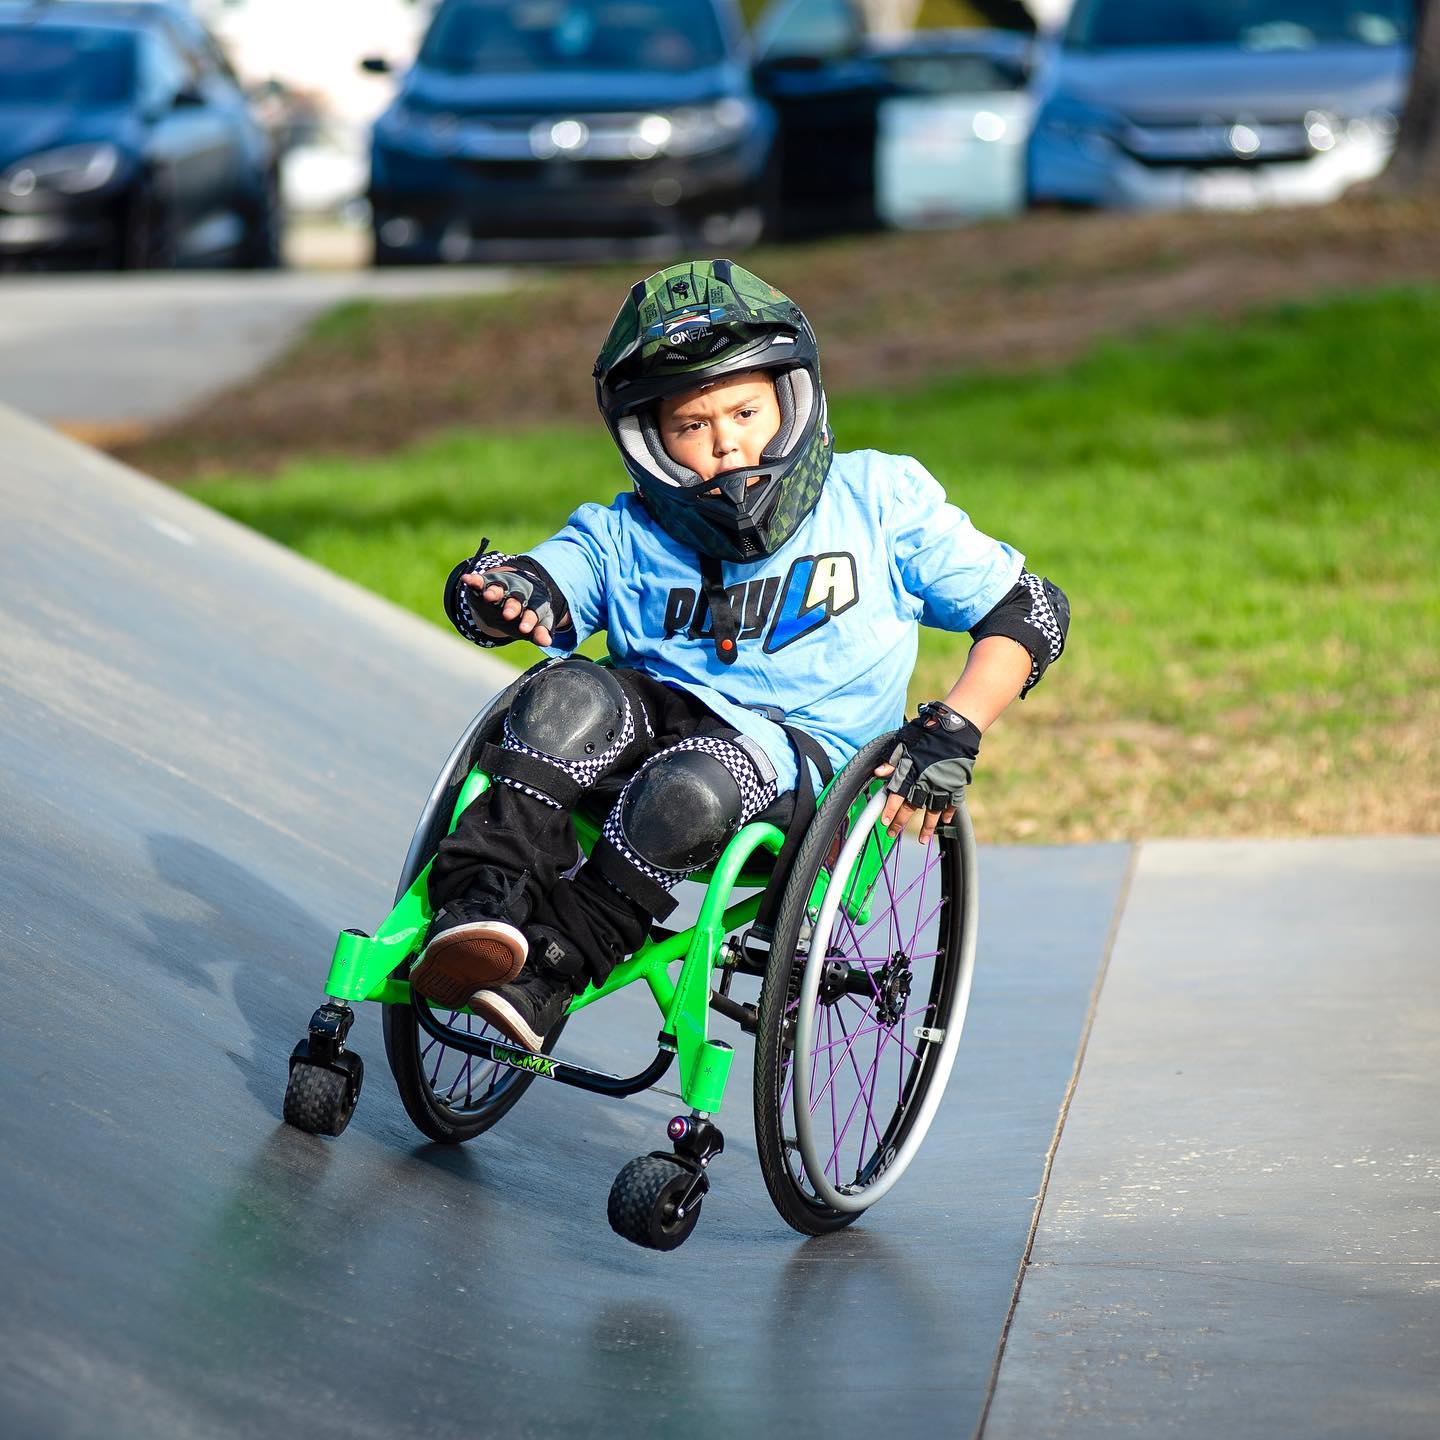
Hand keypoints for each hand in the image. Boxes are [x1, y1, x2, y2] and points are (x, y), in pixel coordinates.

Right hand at [462, 568, 554, 646]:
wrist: (516, 592)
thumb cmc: (525, 614)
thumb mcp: (534, 624)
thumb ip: (539, 632)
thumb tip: (547, 642)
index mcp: (534, 602)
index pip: (534, 611)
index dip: (529, 619)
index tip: (524, 629)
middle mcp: (519, 593)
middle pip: (516, 599)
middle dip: (512, 607)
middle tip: (508, 615)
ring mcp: (503, 587)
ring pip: (499, 589)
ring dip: (494, 592)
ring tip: (488, 596)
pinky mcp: (488, 582)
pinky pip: (481, 581)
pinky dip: (474, 580)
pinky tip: (467, 579)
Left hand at [872, 702, 981, 844]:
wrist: (954, 728)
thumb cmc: (927, 732)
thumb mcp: (904, 742)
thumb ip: (891, 759)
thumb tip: (878, 773)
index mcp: (910, 773)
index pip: (896, 797)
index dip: (889, 811)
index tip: (884, 823)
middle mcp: (925, 783)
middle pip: (910, 808)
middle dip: (900, 823)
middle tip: (893, 834)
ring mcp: (942, 785)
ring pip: (932, 812)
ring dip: (926, 827)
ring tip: (922, 840)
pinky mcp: (956, 783)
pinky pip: (952, 803)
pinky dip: (948, 812)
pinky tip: (945, 821)